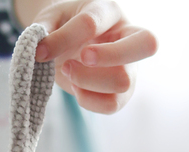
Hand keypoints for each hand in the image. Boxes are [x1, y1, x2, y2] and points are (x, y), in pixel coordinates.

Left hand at [34, 0, 157, 113]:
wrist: (65, 44)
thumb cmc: (61, 27)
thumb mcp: (50, 22)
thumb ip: (46, 32)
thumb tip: (41, 51)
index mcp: (108, 10)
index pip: (93, 22)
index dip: (65, 38)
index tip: (41, 52)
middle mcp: (128, 36)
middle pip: (146, 44)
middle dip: (108, 57)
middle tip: (80, 59)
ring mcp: (130, 65)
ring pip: (124, 81)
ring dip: (89, 82)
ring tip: (69, 72)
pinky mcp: (122, 92)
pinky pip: (113, 104)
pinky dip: (89, 101)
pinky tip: (77, 89)